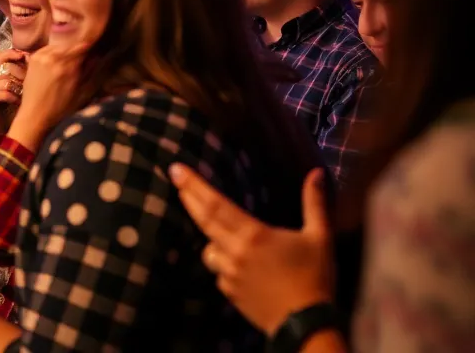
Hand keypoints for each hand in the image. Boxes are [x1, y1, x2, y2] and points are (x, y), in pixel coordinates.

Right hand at [0, 49, 27, 136]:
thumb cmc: (11, 107)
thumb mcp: (18, 89)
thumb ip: (24, 76)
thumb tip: (40, 64)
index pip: (3, 56)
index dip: (14, 54)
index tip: (29, 57)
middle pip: (4, 65)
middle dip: (21, 72)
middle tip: (32, 81)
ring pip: (6, 80)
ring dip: (19, 88)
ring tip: (28, 95)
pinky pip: (3, 93)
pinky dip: (14, 98)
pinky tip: (20, 104)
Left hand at [7, 42, 87, 150]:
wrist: (35, 115)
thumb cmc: (61, 109)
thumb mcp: (81, 93)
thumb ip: (89, 72)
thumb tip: (97, 56)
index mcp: (68, 67)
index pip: (82, 47)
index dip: (88, 47)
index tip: (93, 48)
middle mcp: (54, 58)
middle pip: (70, 45)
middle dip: (77, 48)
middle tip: (82, 54)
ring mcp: (42, 57)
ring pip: (59, 45)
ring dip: (66, 49)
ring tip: (70, 58)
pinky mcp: (33, 59)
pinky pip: (47, 48)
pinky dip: (53, 51)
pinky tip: (56, 60)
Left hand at [170, 164, 334, 334]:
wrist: (308, 326)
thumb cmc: (314, 278)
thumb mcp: (320, 238)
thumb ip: (315, 203)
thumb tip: (316, 172)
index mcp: (253, 234)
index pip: (215, 205)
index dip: (194, 186)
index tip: (176, 169)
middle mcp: (234, 252)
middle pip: (204, 220)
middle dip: (188, 197)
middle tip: (175, 180)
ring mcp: (228, 274)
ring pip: (208, 249)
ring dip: (210, 238)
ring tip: (220, 231)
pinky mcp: (229, 293)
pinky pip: (218, 271)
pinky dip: (222, 263)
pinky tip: (236, 263)